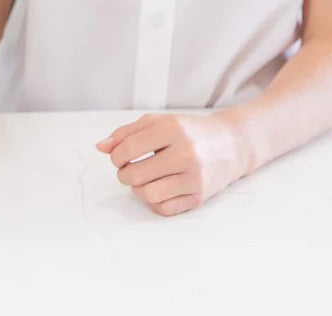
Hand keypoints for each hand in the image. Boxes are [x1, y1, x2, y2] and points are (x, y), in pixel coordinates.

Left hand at [96, 112, 249, 216]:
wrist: (231, 145)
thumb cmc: (188, 131)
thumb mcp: (157, 122)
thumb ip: (126, 133)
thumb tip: (100, 147)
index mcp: (172, 130)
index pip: (128, 148)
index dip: (115, 155)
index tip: (118, 156)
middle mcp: (185, 154)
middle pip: (135, 174)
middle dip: (123, 173)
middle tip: (127, 168)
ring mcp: (194, 178)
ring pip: (148, 194)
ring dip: (137, 189)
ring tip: (141, 179)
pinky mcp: (200, 198)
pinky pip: (164, 209)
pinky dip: (153, 201)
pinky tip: (157, 188)